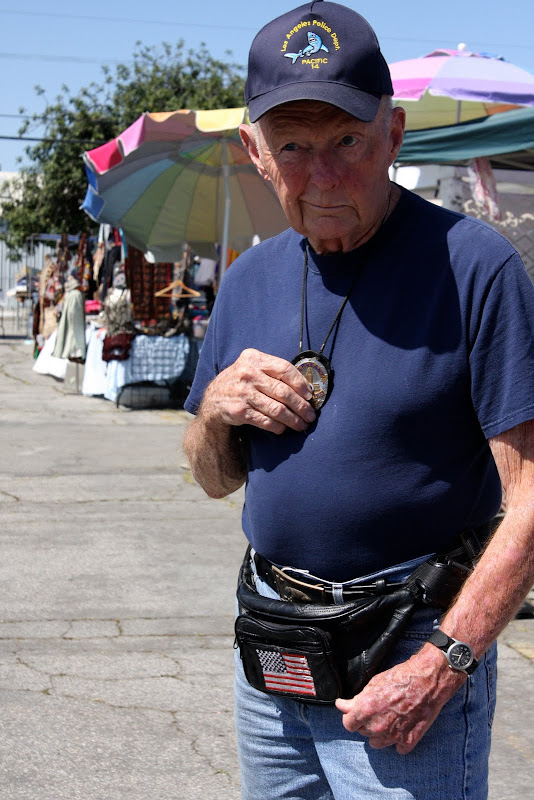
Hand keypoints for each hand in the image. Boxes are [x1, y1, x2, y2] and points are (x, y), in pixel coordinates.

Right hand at [202, 348, 315, 433]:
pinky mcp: (240, 411)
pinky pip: (266, 421)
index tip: (309, 395)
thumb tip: (305, 389)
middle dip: (301, 406)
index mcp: (254, 359)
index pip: (284, 369)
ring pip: (277, 409)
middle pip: (283, 392)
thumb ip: (273, 372)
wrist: (214, 398)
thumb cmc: (242, 382)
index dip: (300, 383)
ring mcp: (243, 393)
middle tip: (310, 415)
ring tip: (301, 425)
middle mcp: (247, 374)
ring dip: (293, 419)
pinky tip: (283, 428)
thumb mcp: (252, 367)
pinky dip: (278, 427)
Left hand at [335, 646, 465, 753]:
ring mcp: (393, 736)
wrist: (428, 681)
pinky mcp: (409, 740)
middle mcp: (377, 727)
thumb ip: (356, 699)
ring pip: (377, 743)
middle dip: (366, 722)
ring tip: (389, 719)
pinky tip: (402, 727)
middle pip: (363, 732)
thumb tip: (341, 705)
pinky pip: (398, 748)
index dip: (351, 716)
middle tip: (378, 709)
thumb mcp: (374, 683)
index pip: (348, 724)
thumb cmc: (401, 677)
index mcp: (365, 711)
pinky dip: (399, 740)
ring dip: (380, 733)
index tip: (356, 711)